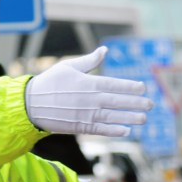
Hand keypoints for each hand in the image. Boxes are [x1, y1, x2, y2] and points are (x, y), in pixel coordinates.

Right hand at [25, 47, 151, 136]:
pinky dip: (114, 131)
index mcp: (88, 82)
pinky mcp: (80, 126)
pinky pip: (101, 130)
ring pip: (113, 117)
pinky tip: (126, 131)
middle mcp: (90, 99)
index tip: (143, 87)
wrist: (31, 104)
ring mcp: (86, 114)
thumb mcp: (68, 66)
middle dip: (136, 103)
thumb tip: (104, 50)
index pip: (114, 84)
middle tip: (150, 105)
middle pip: (118, 101)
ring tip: (143, 119)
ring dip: (129, 118)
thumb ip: (89, 61)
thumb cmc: (49, 82)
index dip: (130, 86)